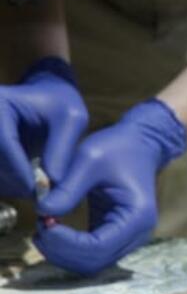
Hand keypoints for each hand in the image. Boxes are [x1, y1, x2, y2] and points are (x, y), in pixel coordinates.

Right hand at [0, 57, 86, 198]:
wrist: (45, 99)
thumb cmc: (61, 105)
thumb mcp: (72, 119)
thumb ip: (62, 149)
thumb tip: (51, 183)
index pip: (2, 142)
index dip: (18, 170)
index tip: (36, 189)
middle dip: (12, 180)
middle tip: (37, 194)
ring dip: (8, 185)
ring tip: (34, 191)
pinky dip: (6, 183)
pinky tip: (24, 186)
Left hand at [34, 99, 186, 275]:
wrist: (139, 145)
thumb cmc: (118, 148)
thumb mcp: (89, 160)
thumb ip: (67, 188)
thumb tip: (42, 213)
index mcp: (137, 216)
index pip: (98, 247)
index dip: (66, 243)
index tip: (43, 223)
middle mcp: (138, 234)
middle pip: (94, 262)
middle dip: (61, 251)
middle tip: (39, 227)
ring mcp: (129, 239)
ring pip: (91, 264)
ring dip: (63, 253)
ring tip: (44, 228)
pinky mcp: (117, 237)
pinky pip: (91, 255)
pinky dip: (69, 248)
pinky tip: (53, 230)